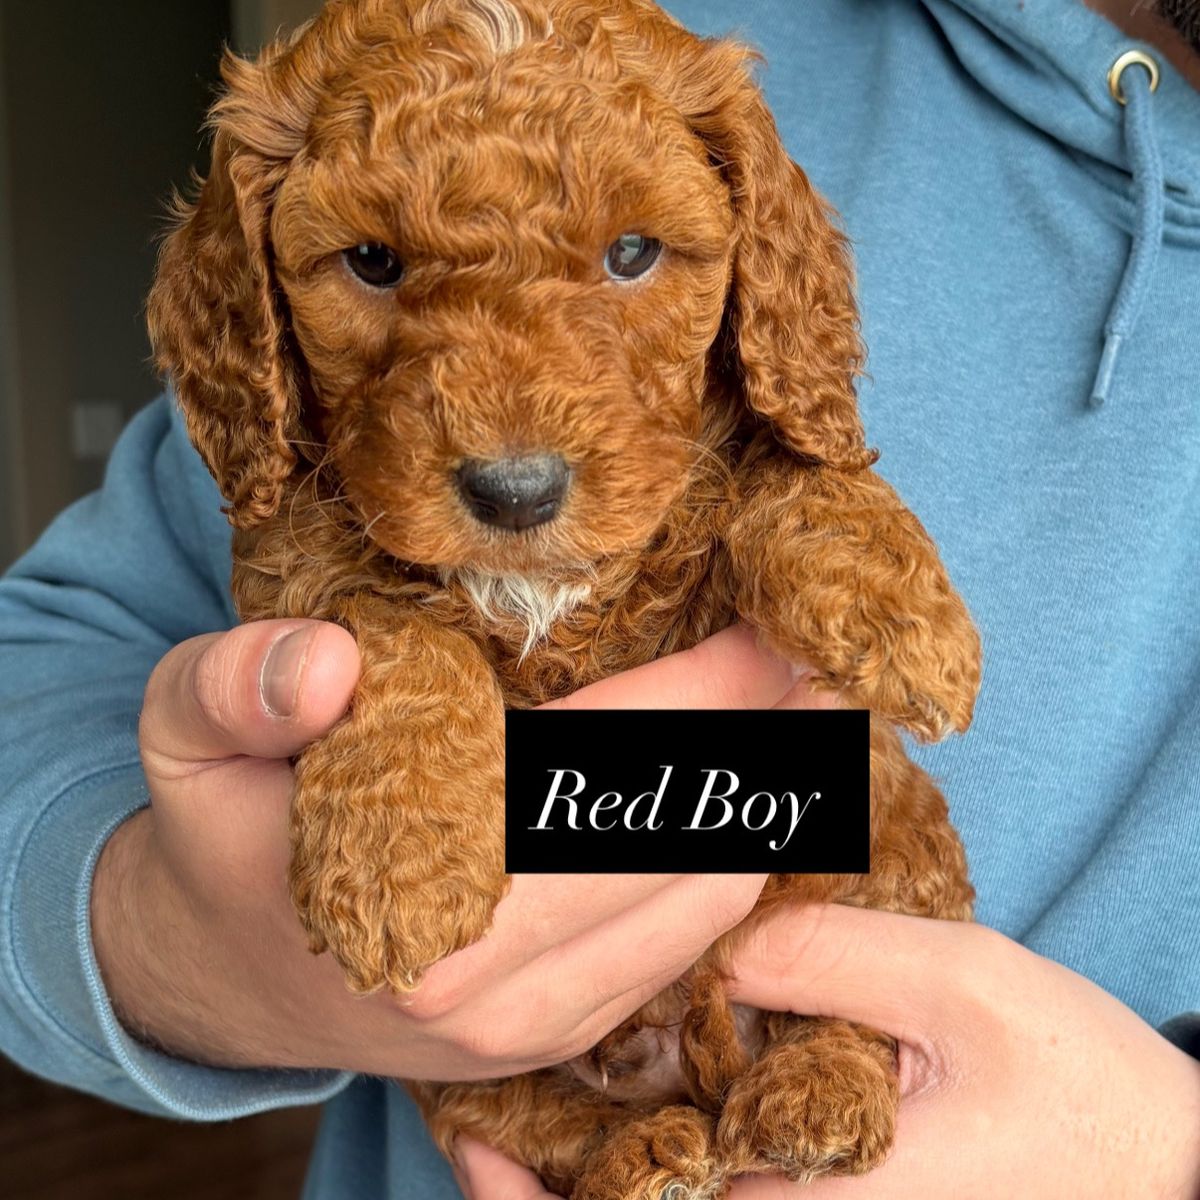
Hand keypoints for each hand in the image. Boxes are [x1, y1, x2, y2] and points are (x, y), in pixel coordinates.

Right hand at [91, 621, 825, 1078]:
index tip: (780, 623)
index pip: (601, 769)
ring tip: (801, 709)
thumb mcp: (188, 736)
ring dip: (763, 799)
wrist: (222, 971)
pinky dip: (730, 857)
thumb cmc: (221, 836)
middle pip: (681, 838)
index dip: (705, 689)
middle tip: (825, 653)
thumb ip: (234, 687)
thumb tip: (322, 661)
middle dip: (767, 737)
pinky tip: (747, 792)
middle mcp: (492, 981)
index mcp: (413, 898)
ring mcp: (537, 1021)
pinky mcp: (560, 1033)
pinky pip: (685, 941)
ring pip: (706, 897)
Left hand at [456, 907, 1199, 1199]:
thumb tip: (707, 942)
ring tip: (522, 1119)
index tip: (476, 1134)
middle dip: (550, 1188)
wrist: (1160, 1166)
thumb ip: (826, 958)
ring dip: (594, 1183)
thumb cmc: (1078, 1090)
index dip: (539, 1192)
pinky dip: (659, 1169)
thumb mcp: (960, 988)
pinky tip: (631, 1112)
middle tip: (477, 1123)